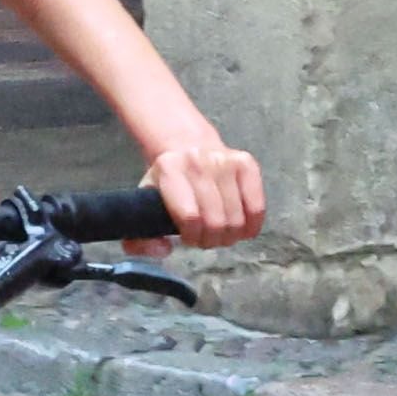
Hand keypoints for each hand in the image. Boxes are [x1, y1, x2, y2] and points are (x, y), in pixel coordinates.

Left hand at [137, 132, 265, 248]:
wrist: (188, 144)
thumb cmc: (168, 181)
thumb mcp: (144, 203)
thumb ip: (139, 237)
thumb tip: (163, 250)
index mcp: (169, 169)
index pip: (190, 217)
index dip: (192, 237)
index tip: (188, 238)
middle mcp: (199, 162)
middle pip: (216, 221)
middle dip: (211, 240)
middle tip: (205, 239)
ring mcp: (226, 161)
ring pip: (237, 219)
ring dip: (229, 236)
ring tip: (220, 233)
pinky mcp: (247, 164)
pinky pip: (257, 208)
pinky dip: (251, 226)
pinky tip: (240, 229)